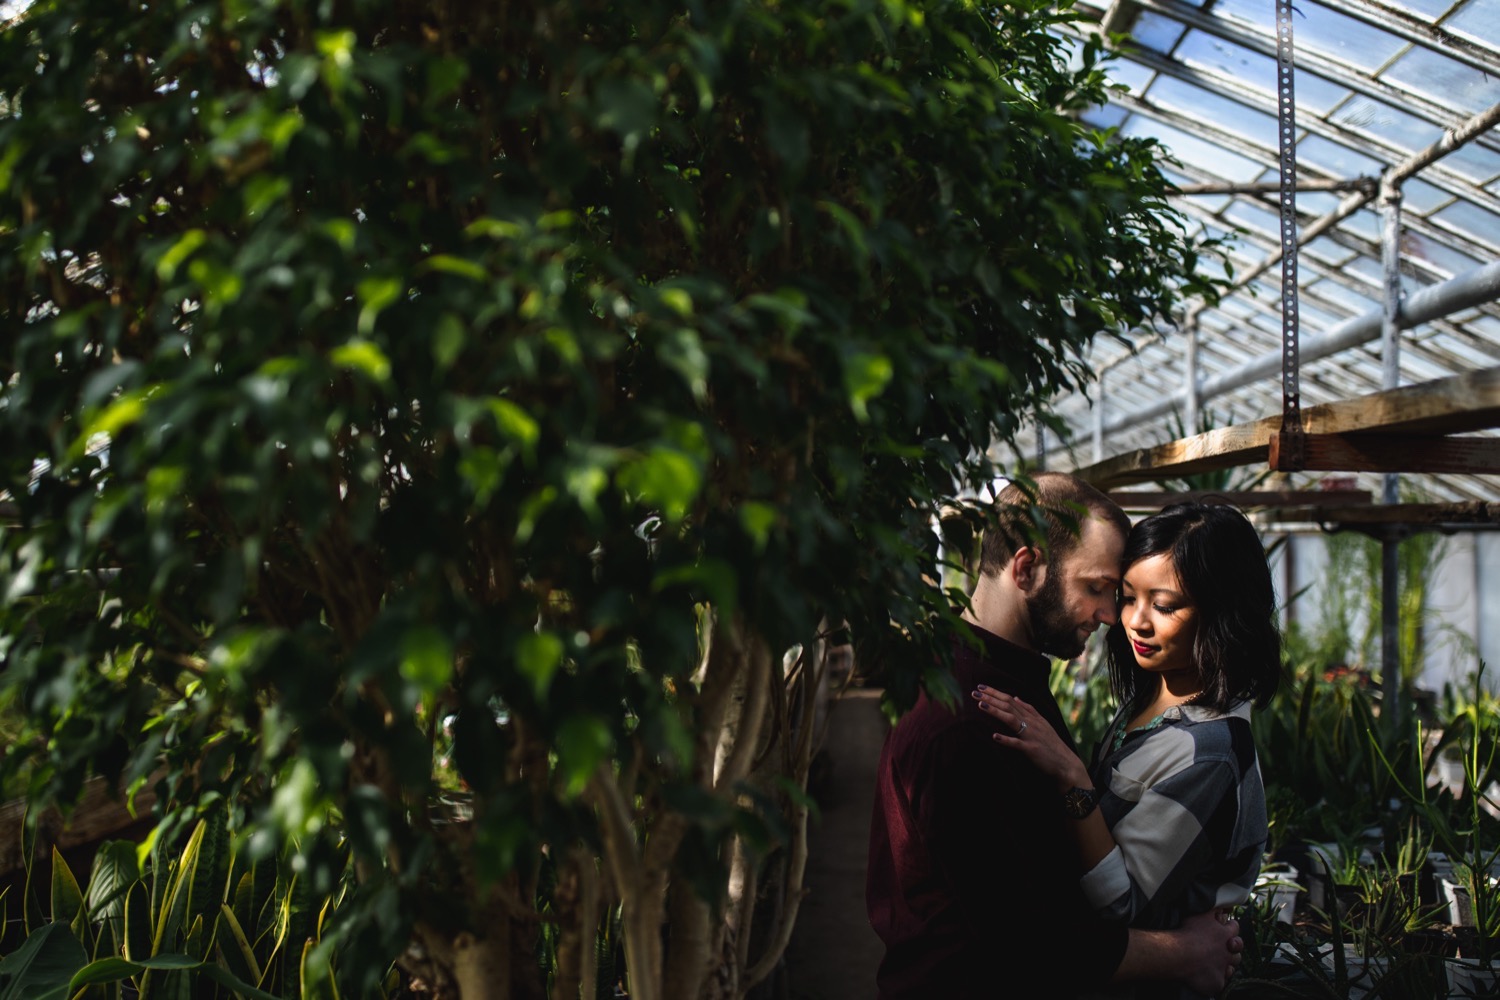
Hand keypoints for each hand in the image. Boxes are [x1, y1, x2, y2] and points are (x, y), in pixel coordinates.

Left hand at [971, 686, 1088, 787]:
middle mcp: (1031, 723)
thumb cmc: (1052, 744)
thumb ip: (1029, 710)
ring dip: (995, 712)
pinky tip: (994, 736)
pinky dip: (1006, 740)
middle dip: (991, 698)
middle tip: (974, 692)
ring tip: (980, 705)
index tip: (981, 687)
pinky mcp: (1032, 750)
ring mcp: (1031, 736)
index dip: (995, 693)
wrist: (1066, 764)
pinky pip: (1017, 744)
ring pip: (1011, 720)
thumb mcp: (1043, 723)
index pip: (1011, 700)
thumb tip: (1017, 697)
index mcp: (1032, 717)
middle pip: (1009, 706)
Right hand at [1178, 908, 1242, 995]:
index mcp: (1225, 933)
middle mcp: (1228, 951)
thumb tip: (1223, 906)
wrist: (1178, 955)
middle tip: (1223, 947)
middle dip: (1233, 948)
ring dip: (1227, 963)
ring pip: (1232, 966)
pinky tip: (1208, 975)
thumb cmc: (1187, 932)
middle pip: (1237, 949)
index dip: (1231, 927)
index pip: (1235, 927)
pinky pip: (1221, 981)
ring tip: (1217, 962)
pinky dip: (1217, 978)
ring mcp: (1224, 967)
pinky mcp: (1217, 982)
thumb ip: (1213, 909)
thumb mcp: (1201, 914)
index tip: (1226, 926)